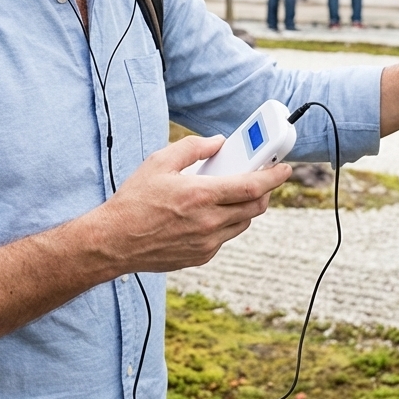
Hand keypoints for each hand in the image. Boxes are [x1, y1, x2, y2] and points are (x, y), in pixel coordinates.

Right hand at [93, 133, 289, 273]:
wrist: (114, 242)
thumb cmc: (134, 200)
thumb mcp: (159, 162)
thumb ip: (192, 148)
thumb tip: (217, 142)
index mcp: (201, 195)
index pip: (252, 187)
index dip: (274, 177)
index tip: (284, 168)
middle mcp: (209, 222)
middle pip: (255, 207)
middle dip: (264, 191)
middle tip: (259, 179)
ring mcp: (206, 243)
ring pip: (242, 223)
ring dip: (245, 207)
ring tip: (230, 193)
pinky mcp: (201, 256)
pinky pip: (224, 237)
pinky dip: (224, 223)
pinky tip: (207, 213)